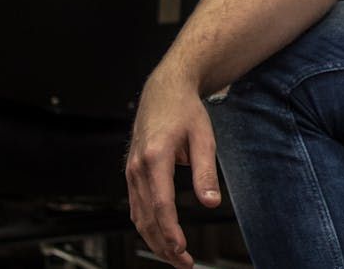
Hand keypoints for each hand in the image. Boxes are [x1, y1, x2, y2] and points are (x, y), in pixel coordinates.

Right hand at [126, 69, 221, 268]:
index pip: (161, 204)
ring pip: (138, 215)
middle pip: (147, 216)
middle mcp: (138, 166)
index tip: (182, 250)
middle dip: (164, 244)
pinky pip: (136, 206)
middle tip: (184, 263)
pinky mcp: (133, 173)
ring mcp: (132, 171)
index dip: (171, 231)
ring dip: (155, 239)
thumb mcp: (204, 138)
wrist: (165, 91)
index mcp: (155, 156)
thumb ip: (205, 172)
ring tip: (175, 257)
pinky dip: (147, 226)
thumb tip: (211, 202)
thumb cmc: (185, 111)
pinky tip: (161, 238)